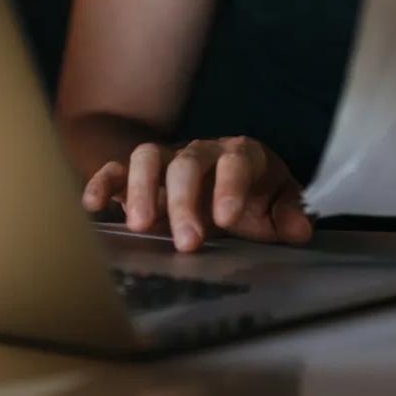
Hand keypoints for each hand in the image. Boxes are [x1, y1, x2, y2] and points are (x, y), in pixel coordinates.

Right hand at [81, 136, 313, 252]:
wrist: (227, 180)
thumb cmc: (254, 197)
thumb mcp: (278, 204)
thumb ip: (288, 214)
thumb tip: (300, 229)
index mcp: (241, 155)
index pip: (236, 161)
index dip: (230, 186)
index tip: (225, 219)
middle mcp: (201, 152)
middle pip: (188, 163)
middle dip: (185, 201)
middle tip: (187, 242)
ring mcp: (168, 161)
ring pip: (148, 156)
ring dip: (141, 189)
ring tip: (140, 226)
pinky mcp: (139, 176)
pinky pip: (117, 169)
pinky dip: (103, 182)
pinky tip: (94, 206)